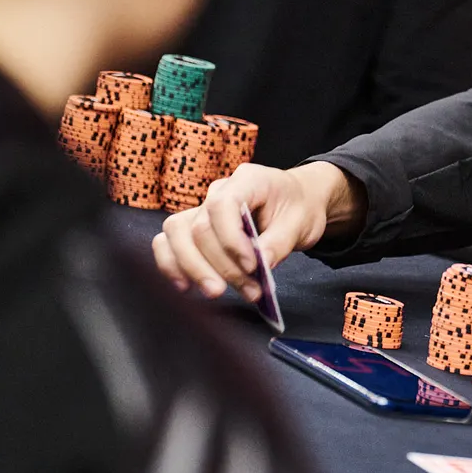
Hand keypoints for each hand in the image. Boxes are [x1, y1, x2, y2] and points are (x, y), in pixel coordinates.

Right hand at [150, 161, 359, 299]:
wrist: (298, 201)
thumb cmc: (299, 207)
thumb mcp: (302, 223)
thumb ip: (279, 242)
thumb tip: (259, 265)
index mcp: (248, 180)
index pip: (222, 206)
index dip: (231, 240)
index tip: (252, 266)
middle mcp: (219, 190)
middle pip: (199, 227)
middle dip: (220, 265)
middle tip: (247, 291)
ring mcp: (203, 207)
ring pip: (177, 233)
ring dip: (192, 267)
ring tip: (215, 292)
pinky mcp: (195, 226)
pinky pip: (169, 241)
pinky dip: (172, 264)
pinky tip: (186, 286)